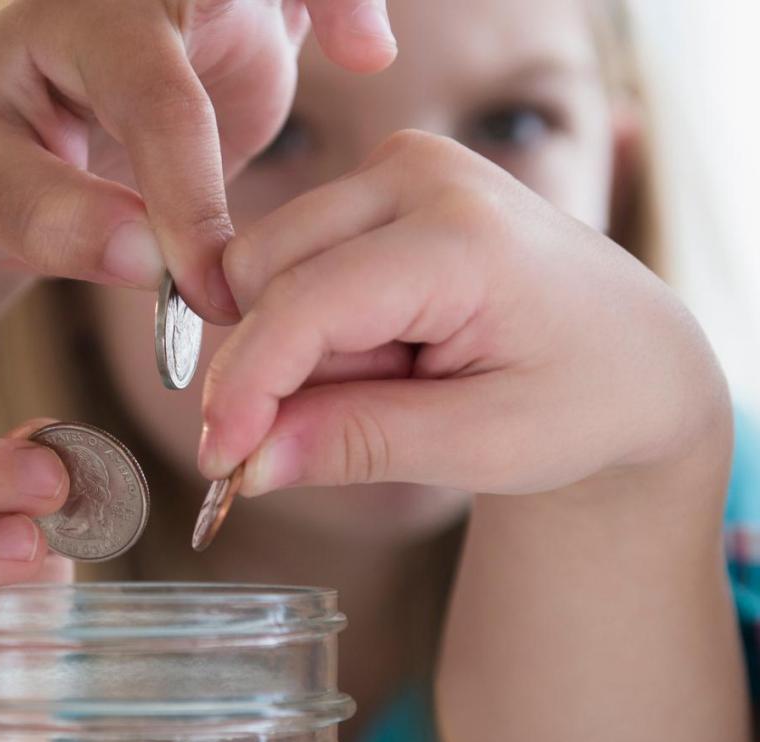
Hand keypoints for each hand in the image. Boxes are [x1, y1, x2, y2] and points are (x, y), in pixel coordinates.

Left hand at [0, 0, 397, 335]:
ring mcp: (197, 15)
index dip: (191, 197)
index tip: (210, 290)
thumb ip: (54, 222)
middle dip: (297, 6)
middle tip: (357, 50)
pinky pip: (296, 4)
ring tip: (367, 43)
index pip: (158, 102)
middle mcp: (146, 1)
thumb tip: (154, 264)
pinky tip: (366, 48)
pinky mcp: (234, 42)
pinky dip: (339, 8)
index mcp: (77, 22)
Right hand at [199, 130, 729, 495]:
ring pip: (265, 267)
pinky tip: (387, 349)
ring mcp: (397, 167)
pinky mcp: (379, 184)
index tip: (218, 461)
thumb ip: (357, 444)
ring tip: (396, 378)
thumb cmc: (582, 400)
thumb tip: (244, 460)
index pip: (304, 304)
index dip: (246, 388)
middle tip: (367, 416)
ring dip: (300, 349)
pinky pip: (291, 261)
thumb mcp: (483, 445)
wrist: (635, 353)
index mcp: (463, 234)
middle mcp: (421, 172)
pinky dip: (315, 326)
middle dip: (279, 367)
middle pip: (262, 273)